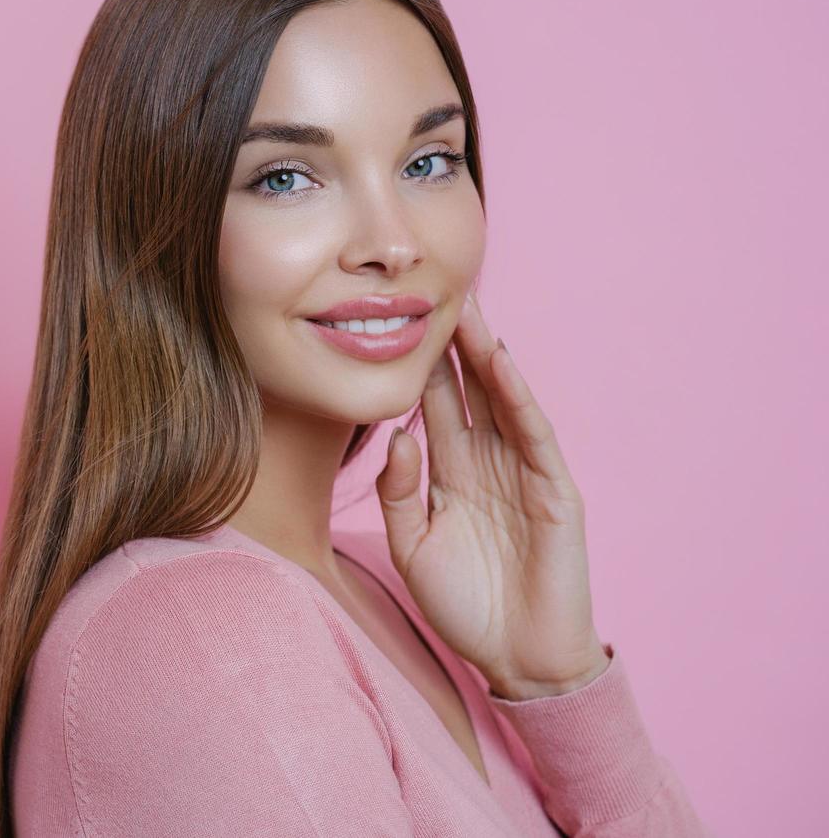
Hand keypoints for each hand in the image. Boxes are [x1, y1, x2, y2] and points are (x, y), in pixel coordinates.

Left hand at [375, 290, 609, 699]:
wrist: (516, 660)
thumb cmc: (463, 606)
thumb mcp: (410, 547)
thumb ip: (397, 492)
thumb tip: (396, 435)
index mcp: (451, 473)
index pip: (434, 407)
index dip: (418, 367)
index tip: (395, 320)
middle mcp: (487, 463)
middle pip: (469, 391)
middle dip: (453, 345)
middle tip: (434, 290)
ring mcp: (523, 473)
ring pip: (502, 401)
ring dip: (486, 357)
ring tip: (468, 311)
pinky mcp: (555, 490)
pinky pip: (534, 434)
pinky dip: (519, 397)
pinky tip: (503, 364)